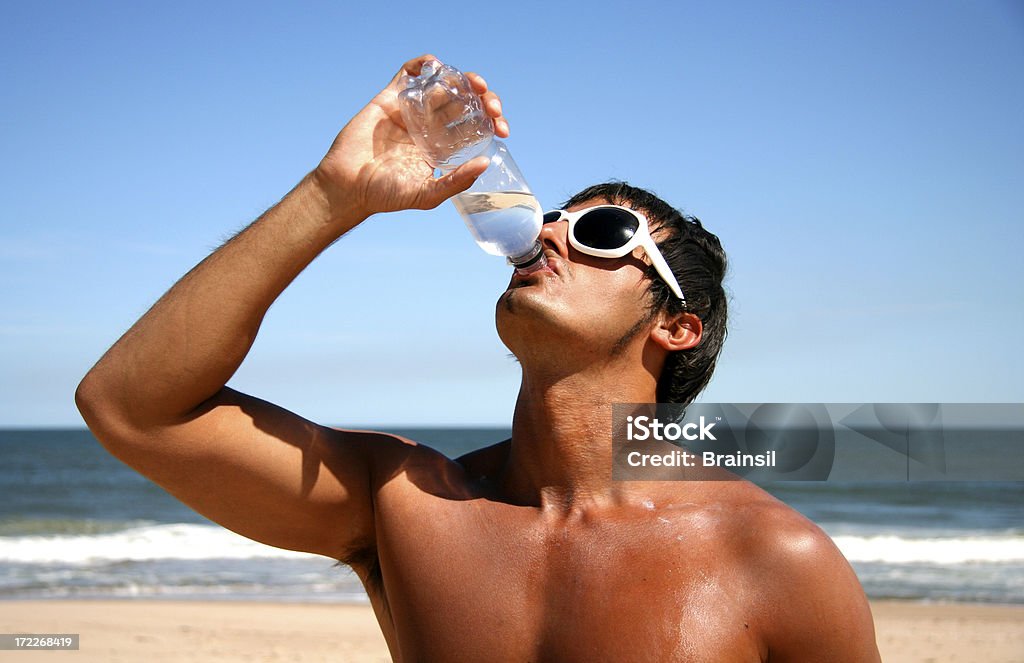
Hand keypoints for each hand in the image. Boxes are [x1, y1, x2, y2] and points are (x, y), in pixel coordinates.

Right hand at [314, 54, 509, 220]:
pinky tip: (436, 66)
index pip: (473, 127)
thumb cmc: (384, 195)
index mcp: (441, 148)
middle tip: (492, 106)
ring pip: (442, 85)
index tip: (502, 128)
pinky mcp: (389, 98)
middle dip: (483, 99)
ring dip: (462, 79)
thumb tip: (485, 163)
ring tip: (475, 84)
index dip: (491, 123)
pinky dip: (424, 64)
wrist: (347, 185)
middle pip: (463, 103)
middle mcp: (428, 127)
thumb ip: (455, 181)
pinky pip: (408, 74)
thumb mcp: (427, 195)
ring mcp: (410, 111)